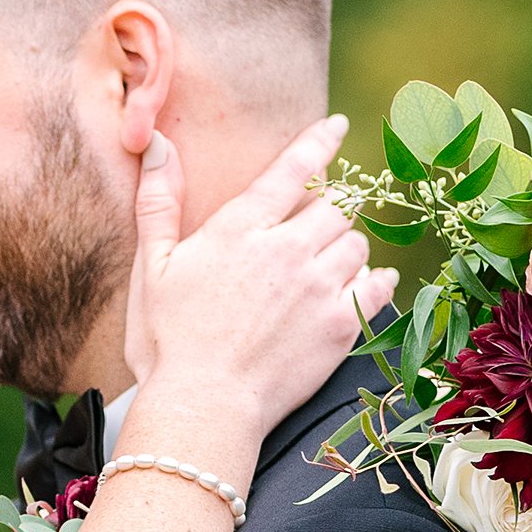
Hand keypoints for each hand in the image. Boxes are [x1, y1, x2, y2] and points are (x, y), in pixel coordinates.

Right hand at [125, 113, 390, 431]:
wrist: (203, 405)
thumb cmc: (168, 339)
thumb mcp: (154, 266)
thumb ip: (159, 201)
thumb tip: (159, 143)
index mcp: (240, 229)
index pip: (292, 169)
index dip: (318, 142)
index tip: (337, 126)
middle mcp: (287, 250)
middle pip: (335, 206)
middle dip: (329, 207)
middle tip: (318, 221)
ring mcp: (319, 288)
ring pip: (358, 243)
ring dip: (348, 244)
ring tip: (329, 258)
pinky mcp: (340, 326)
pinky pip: (377, 286)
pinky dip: (377, 279)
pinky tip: (370, 281)